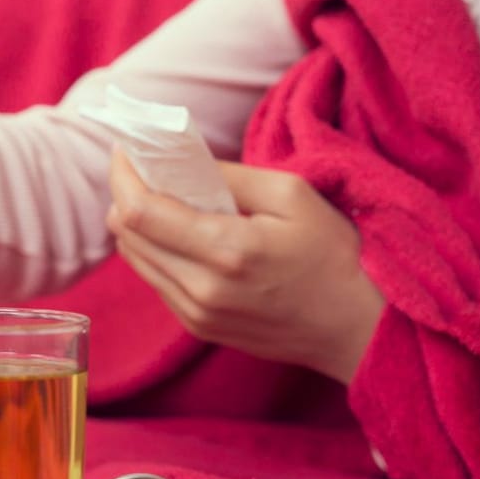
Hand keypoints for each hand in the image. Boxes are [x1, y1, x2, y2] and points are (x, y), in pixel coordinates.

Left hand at [106, 152, 383, 382]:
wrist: (356, 326)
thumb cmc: (334, 254)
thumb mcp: (292, 197)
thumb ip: (231, 178)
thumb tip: (181, 164)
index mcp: (226, 251)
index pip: (140, 212)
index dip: (123, 176)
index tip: (126, 149)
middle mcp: (202, 290)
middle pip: (128, 237)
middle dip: (126, 196)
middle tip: (142, 169)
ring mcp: (198, 315)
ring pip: (137, 261)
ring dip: (137, 226)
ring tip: (160, 197)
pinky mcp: (200, 328)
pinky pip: (157, 283)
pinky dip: (156, 252)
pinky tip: (180, 234)